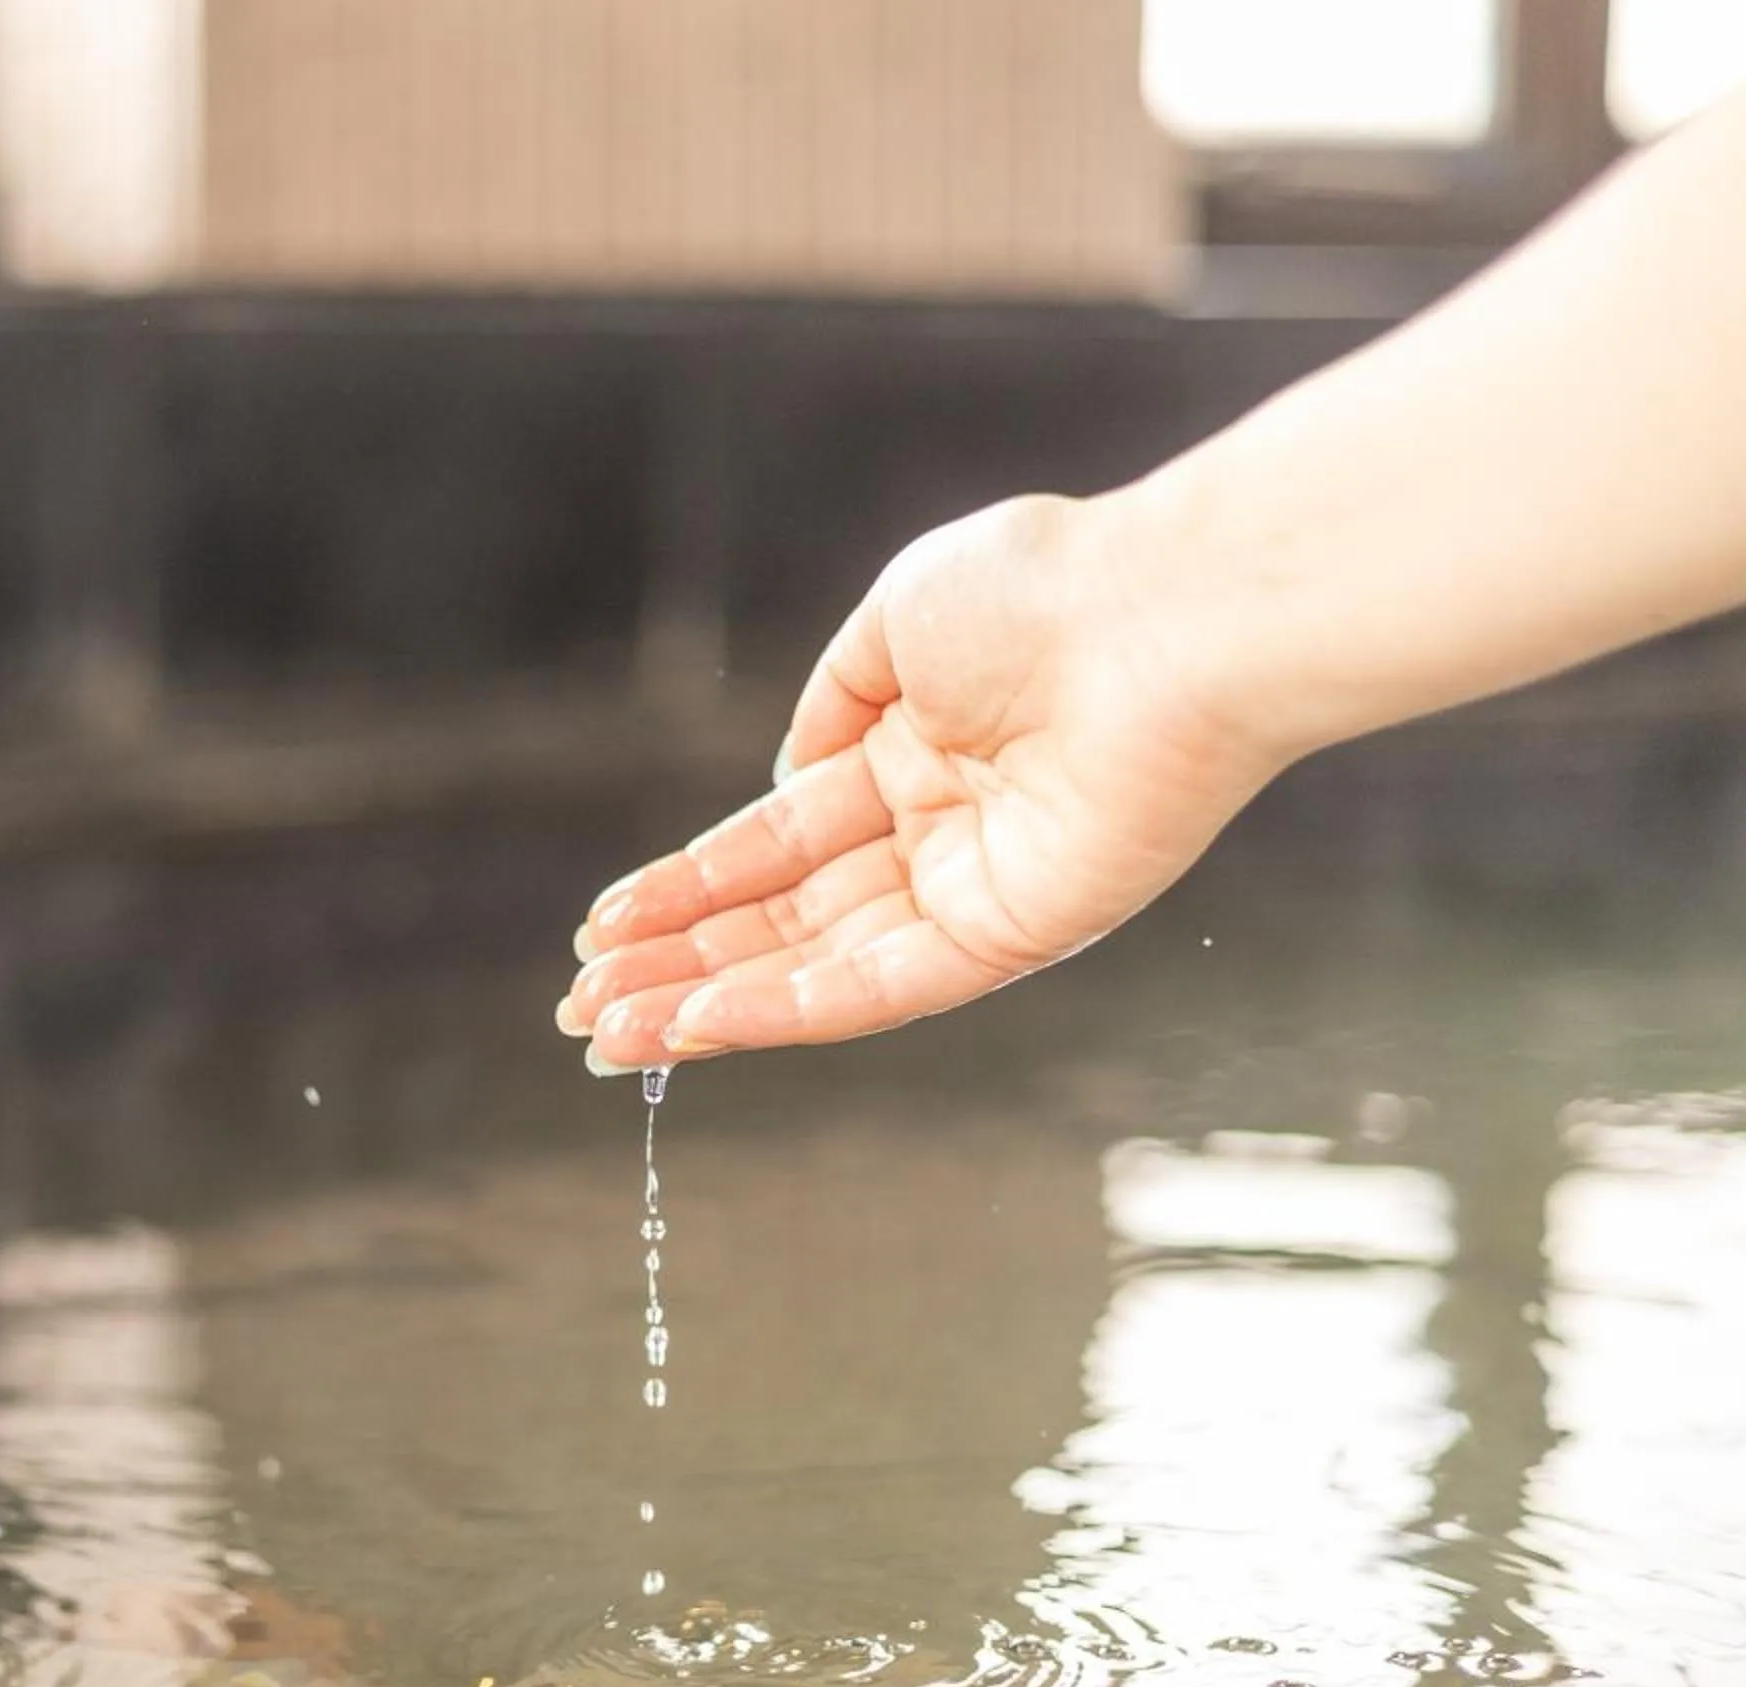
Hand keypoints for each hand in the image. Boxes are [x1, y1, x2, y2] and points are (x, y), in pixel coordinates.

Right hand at [558, 494, 1283, 1070]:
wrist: (1165, 619)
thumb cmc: (1050, 592)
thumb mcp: (902, 616)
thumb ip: (836, 699)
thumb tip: (787, 776)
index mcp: (919, 753)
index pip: (778, 839)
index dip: (687, 885)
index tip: (606, 925)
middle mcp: (943, 833)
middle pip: (784, 917)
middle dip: (676, 961)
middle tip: (580, 1004)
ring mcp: (975, 891)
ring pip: (814, 966)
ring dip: (705, 1002)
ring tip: (603, 1034)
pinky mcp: (1013, 936)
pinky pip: (878, 988)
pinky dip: (782, 1011)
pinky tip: (696, 1024)